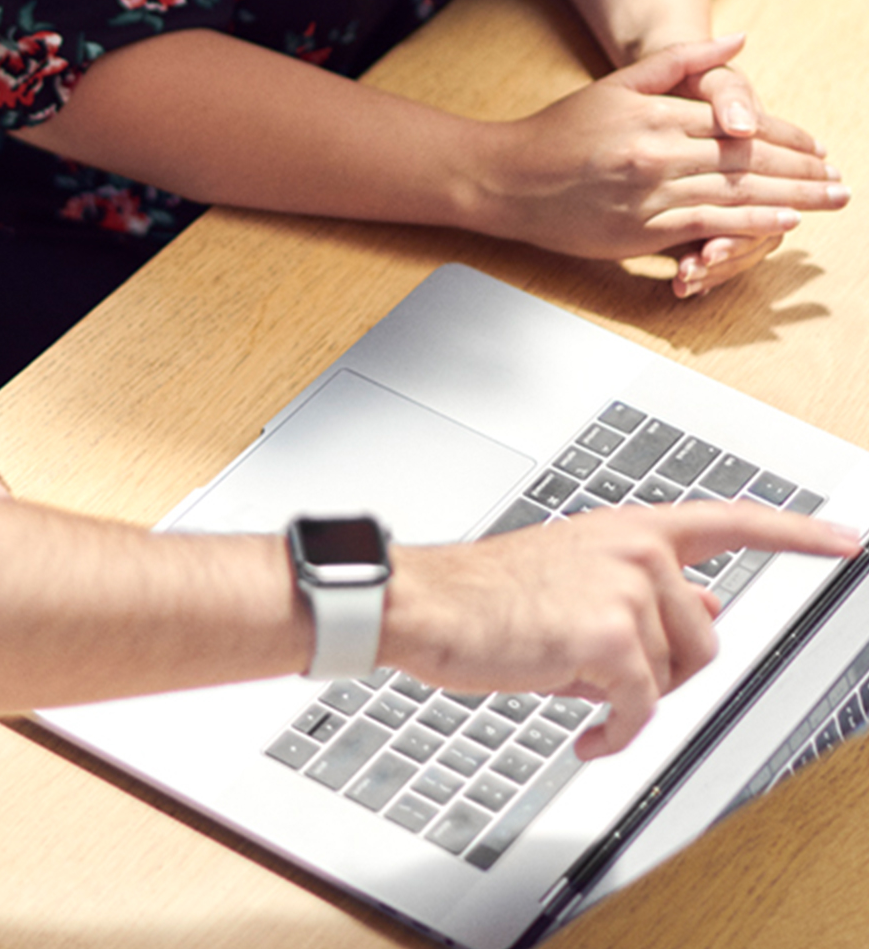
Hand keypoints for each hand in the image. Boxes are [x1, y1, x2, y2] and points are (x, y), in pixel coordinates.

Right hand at [383, 501, 859, 755]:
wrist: (428, 603)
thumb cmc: (488, 593)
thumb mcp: (577, 574)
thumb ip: (647, 587)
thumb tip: (711, 607)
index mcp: (630, 527)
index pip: (732, 522)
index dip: (796, 535)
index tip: (846, 541)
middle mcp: (637, 548)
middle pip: (705, 640)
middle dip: (660, 671)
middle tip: (597, 669)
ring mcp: (626, 588)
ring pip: (674, 677)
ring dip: (629, 697)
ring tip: (572, 679)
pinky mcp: (608, 636)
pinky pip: (641, 710)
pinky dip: (614, 733)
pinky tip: (584, 733)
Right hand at [476, 35, 847, 265]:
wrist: (507, 178)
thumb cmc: (559, 132)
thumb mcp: (617, 85)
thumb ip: (679, 62)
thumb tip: (737, 41)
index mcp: (655, 114)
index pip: (739, 125)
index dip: (786, 135)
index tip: (817, 145)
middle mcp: (658, 152)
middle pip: (748, 160)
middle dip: (803, 170)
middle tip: (840, 179)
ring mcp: (651, 194)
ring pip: (737, 193)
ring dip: (793, 198)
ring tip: (829, 200)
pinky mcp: (640, 230)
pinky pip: (708, 224)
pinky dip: (750, 223)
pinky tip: (783, 223)